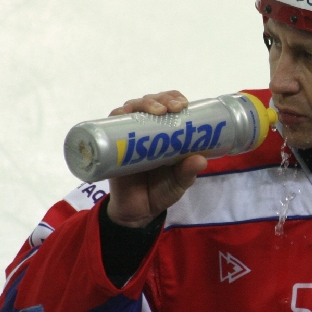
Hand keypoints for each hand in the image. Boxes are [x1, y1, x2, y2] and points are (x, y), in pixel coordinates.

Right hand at [105, 91, 208, 227]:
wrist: (137, 213)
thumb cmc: (161, 191)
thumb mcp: (179, 183)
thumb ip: (188, 172)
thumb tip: (200, 159)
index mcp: (166, 134)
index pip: (170, 105)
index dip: (175, 98)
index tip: (183, 104)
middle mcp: (147, 131)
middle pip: (151, 102)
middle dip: (161, 99)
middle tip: (171, 108)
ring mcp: (129, 137)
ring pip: (133, 109)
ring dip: (143, 103)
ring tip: (156, 110)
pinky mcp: (112, 146)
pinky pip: (110, 125)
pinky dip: (117, 115)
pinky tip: (125, 113)